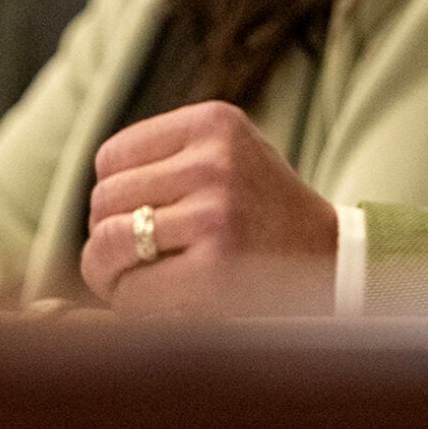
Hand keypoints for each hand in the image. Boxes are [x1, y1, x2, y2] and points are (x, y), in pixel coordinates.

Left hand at [79, 101, 337, 316]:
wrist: (333, 262)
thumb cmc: (263, 213)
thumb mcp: (227, 155)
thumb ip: (167, 158)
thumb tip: (94, 191)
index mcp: (213, 122)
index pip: (111, 157)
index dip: (110, 197)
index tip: (130, 221)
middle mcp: (214, 160)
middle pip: (104, 199)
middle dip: (103, 238)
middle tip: (125, 263)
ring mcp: (215, 213)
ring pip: (108, 242)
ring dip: (107, 274)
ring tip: (129, 286)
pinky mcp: (215, 269)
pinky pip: (132, 289)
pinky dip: (129, 304)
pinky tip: (153, 305)